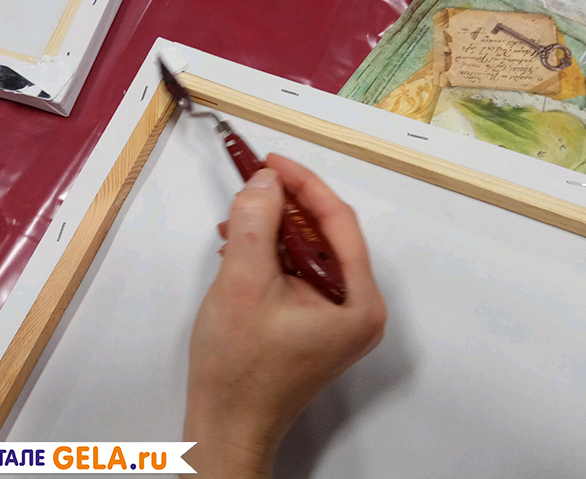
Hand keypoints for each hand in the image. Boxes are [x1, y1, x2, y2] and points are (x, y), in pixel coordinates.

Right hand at [183, 154, 385, 477]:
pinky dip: (270, 255)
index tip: (271, 161)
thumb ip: (256, 223)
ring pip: (307, 252)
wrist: (227, 424)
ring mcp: (337, 317)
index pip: (338, 221)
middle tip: (252, 182)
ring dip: (273, 230)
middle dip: (284, 207)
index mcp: (357, 300)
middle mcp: (357, 308)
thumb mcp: (243, 283)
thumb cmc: (239, 368)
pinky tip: (241, 248)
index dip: (304, 184)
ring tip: (236, 220)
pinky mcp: (315, 323)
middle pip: (325, 235)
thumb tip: (265, 182)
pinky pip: (297, 272)